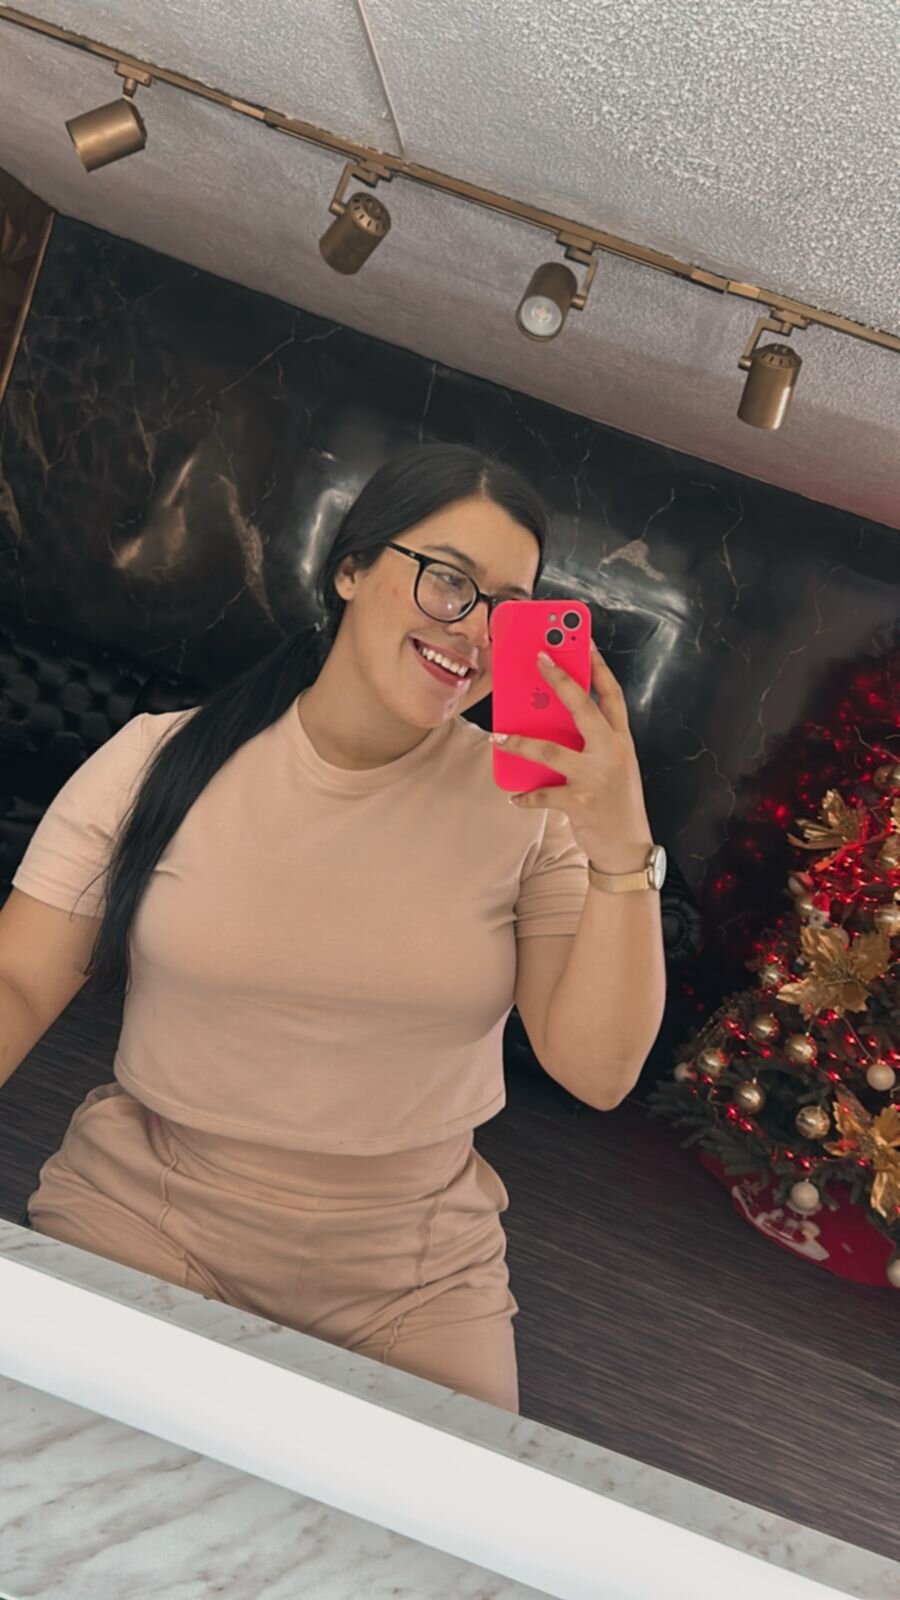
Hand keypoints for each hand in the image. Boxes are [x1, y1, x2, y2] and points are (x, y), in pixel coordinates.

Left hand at [490, 640, 651, 868]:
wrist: (627, 848)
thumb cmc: (614, 800)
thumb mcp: (610, 765)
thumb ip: (588, 742)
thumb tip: (547, 719)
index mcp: (621, 740)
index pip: (612, 694)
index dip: (597, 665)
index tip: (583, 639)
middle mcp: (612, 752)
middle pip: (584, 708)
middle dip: (560, 679)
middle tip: (537, 656)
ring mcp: (597, 777)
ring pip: (551, 751)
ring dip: (521, 742)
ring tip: (499, 736)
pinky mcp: (580, 802)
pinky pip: (543, 794)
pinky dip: (525, 796)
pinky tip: (513, 795)